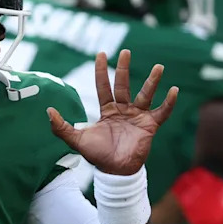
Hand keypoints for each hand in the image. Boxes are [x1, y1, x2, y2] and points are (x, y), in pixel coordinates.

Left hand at [48, 50, 176, 175]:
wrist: (115, 171)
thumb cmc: (97, 156)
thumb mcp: (76, 140)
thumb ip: (61, 127)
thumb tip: (48, 111)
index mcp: (107, 110)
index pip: (103, 86)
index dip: (101, 71)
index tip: (101, 54)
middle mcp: (123, 110)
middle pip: (123, 85)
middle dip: (124, 68)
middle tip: (126, 51)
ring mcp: (137, 116)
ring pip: (145, 94)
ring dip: (152, 81)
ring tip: (159, 67)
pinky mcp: (149, 126)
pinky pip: (162, 112)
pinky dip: (168, 102)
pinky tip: (174, 90)